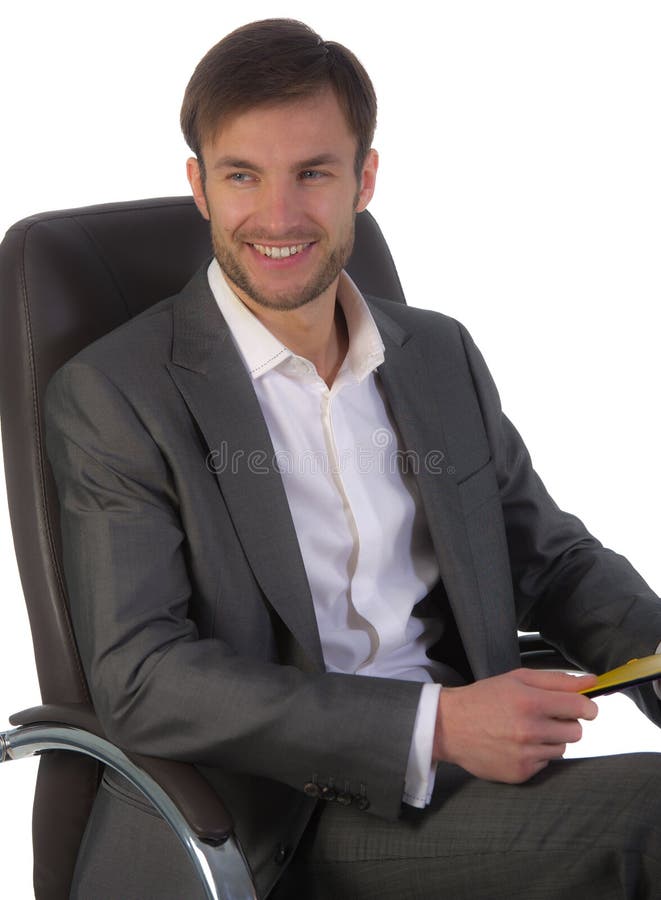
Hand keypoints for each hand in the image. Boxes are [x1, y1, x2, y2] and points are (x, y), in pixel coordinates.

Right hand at [433, 668, 598, 782]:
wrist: (449, 726)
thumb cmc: (484, 698)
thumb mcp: (517, 679)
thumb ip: (557, 680)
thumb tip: (592, 682)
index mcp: (530, 702)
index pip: (580, 708)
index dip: (587, 706)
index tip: (584, 707)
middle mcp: (530, 730)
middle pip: (576, 732)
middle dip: (566, 723)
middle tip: (546, 716)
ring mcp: (526, 754)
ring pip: (562, 748)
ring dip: (551, 739)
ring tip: (527, 730)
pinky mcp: (521, 773)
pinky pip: (546, 763)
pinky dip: (537, 754)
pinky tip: (517, 745)